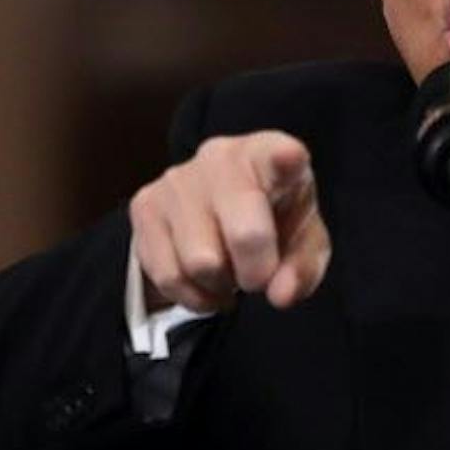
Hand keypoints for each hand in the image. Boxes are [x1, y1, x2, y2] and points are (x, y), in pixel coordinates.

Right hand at [129, 131, 330, 312]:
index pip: (278, 154)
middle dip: (256, 273)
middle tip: (257, 277)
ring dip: (220, 285)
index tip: (290, 158)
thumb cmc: (274, 221)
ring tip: (228, 272)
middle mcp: (220, 157)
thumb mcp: (304, 242)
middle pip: (244, 235)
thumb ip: (302, 268)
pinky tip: (204, 282)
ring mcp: (176, 179)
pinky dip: (192, 295)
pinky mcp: (145, 205)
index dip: (285, 159)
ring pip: (201, 264)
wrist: (219, 211)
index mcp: (269, 156)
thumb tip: (280, 294)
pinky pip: (168, 276)